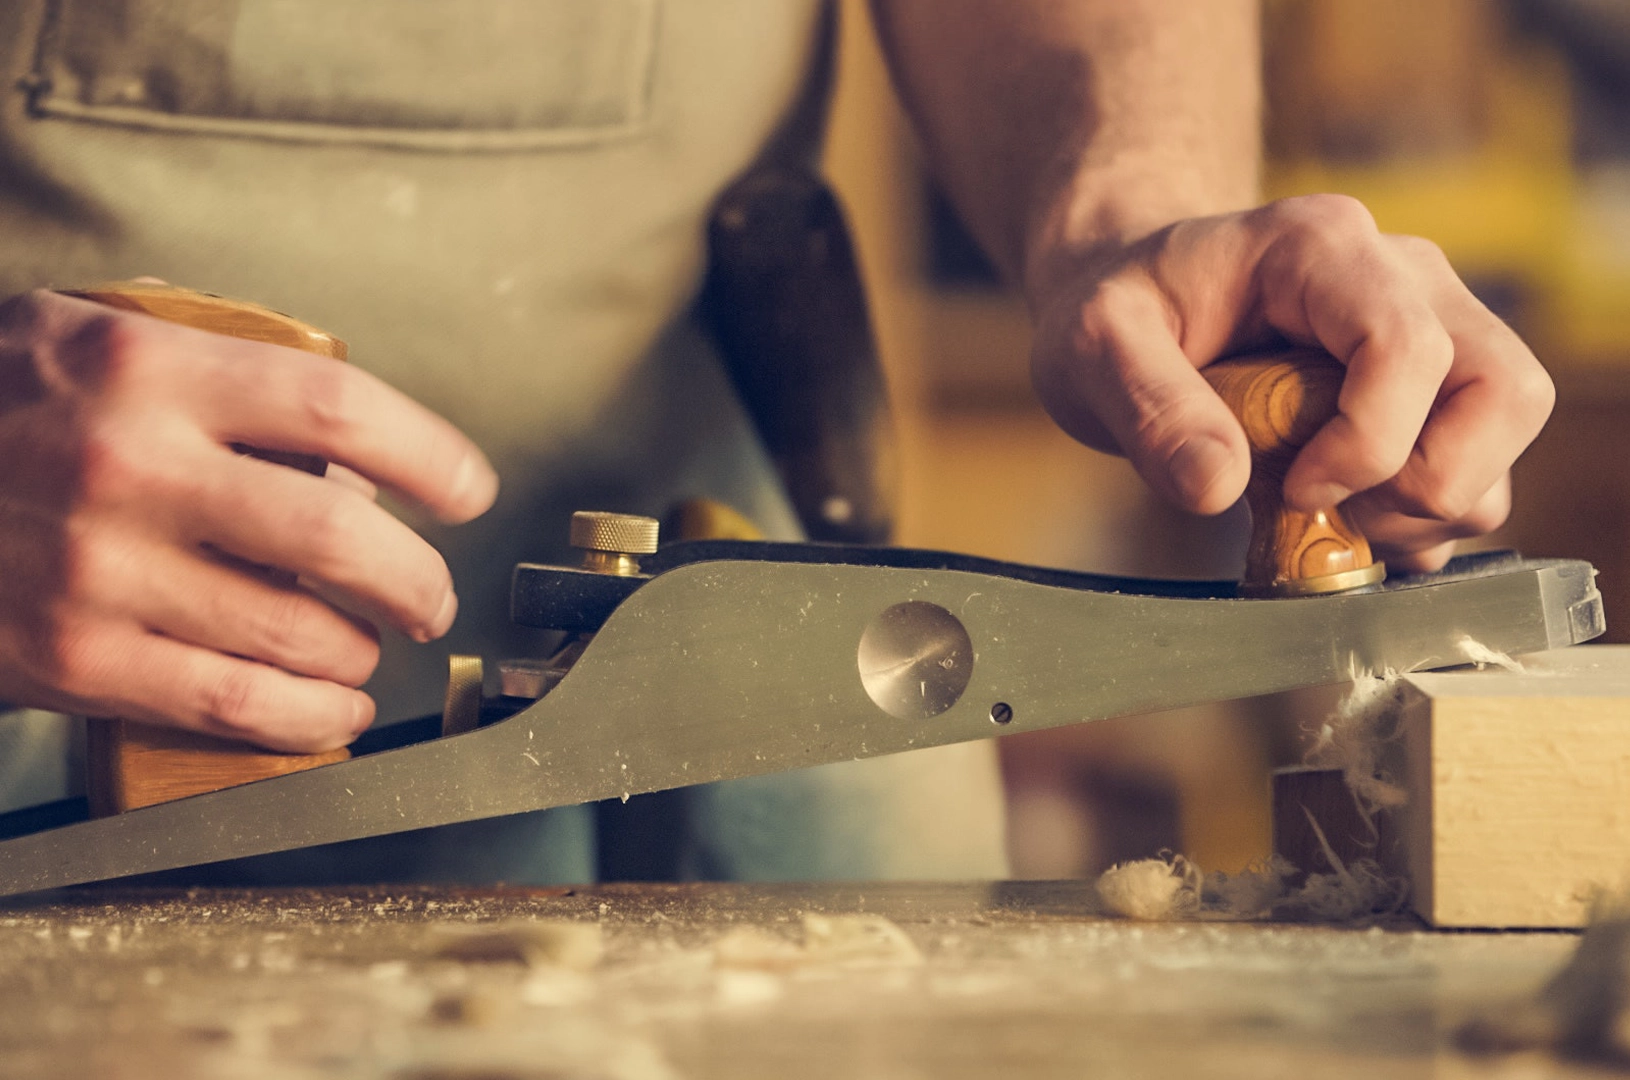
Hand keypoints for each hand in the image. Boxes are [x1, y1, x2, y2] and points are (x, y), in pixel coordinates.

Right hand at [0, 290, 497, 750]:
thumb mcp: (88, 341)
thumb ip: (211, 377)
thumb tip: (349, 442)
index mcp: (149, 368)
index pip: (341, 409)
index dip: (433, 457)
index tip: (469, 491)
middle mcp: (130, 464)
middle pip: (340, 533)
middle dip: (418, 578)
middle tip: (433, 594)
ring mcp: (99, 569)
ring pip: (298, 630)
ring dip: (366, 652)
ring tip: (372, 648)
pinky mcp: (73, 657)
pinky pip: (231, 700)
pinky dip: (309, 717)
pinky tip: (335, 709)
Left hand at [1026, 194, 1554, 571]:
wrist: (1140, 303)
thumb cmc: (1122, 310)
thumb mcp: (1096, 346)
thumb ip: (1147, 407)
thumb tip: (1218, 486)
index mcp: (1322, 248)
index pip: (1407, 347)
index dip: (1367, 442)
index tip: (1292, 488)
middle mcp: (1403, 276)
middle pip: (1502, 390)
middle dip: (1427, 483)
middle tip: (1329, 511)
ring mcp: (1433, 328)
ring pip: (1504, 434)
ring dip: (1427, 509)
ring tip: (1324, 515)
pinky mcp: (1435, 387)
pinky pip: (1481, 466)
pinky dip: (1424, 518)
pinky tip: (1341, 518)